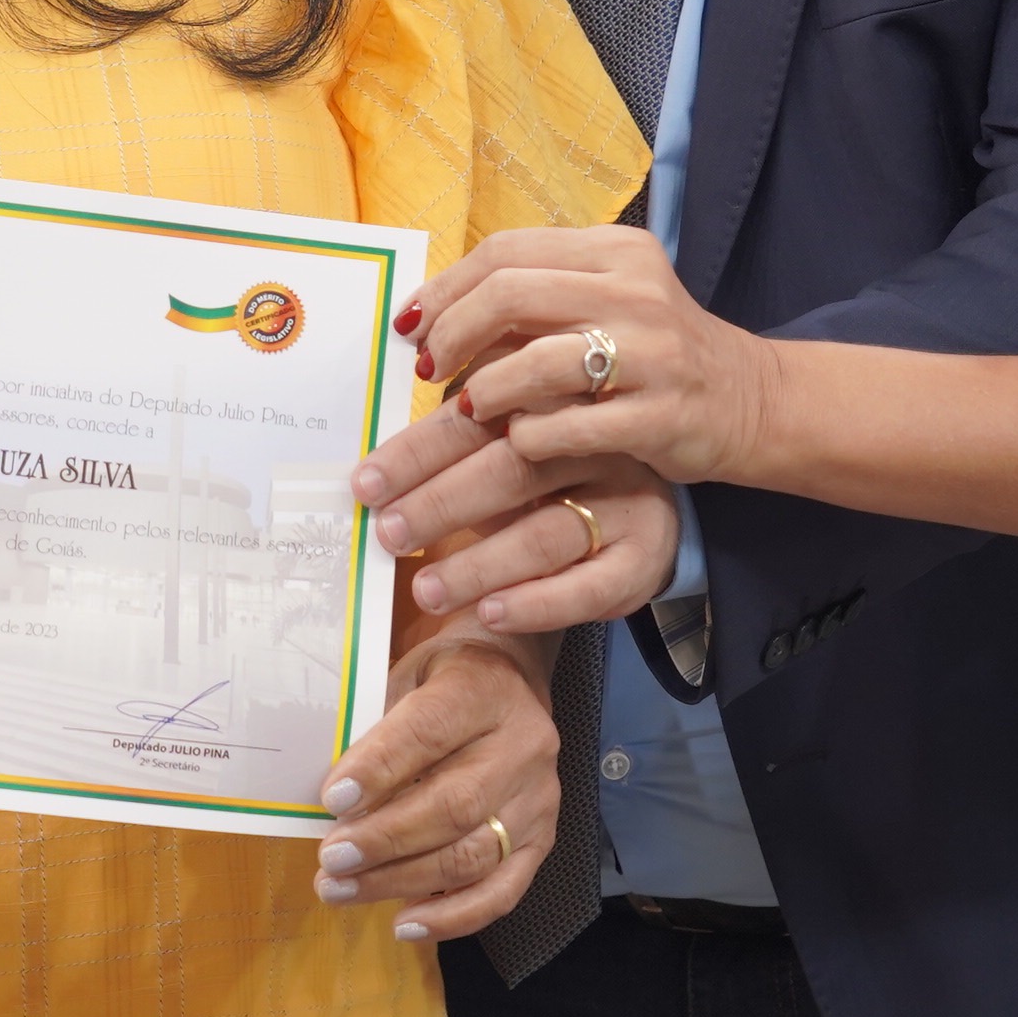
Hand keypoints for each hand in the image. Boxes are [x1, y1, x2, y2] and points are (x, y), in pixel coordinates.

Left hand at [310, 632, 559, 942]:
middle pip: (454, 804)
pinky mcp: (543, 841)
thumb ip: (375, 726)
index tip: (332, 800)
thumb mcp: (406, 676)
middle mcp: (523, 745)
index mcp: (483, 690)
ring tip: (342, 889)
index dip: (379, 769)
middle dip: (385, 839)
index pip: (430, 731)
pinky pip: (502, 891)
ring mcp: (538, 799)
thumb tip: (333, 795)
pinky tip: (404, 923)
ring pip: (473, 855)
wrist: (511, 682)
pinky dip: (452, 917)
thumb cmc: (443, 680)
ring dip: (401, 881)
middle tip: (331, 859)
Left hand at [366, 443, 678, 632]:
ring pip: (545, 533)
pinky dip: (535, 603)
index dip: (416, 453)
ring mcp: (625, 504)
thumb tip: (368, 471)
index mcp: (552, 403)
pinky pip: (588, 588)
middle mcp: (593, 447)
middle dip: (439, 504)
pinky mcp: (643, 561)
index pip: (476, 422)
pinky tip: (490, 613)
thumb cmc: (554, 477)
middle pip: (511, 471)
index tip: (366, 484)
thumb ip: (455, 443)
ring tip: (426, 590)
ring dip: (477, 565)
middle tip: (387, 534)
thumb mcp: (512, 444)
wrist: (652, 513)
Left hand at [395, 226, 776, 490]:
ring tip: (470, 408)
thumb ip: (535, 295)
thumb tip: (433, 313)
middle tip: (430, 370)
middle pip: (509, 294)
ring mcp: (651, 354)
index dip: (445, 288)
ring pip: (534, 360)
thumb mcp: (605, 300)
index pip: (504, 252)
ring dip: (485, 389)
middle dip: (453, 333)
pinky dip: (527, 435)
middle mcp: (634, 292)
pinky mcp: (658, 416)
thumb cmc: (653, 352)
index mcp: (613, 251)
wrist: (747, 400)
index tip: (412, 325)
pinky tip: (518, 441)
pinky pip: (566, 426)